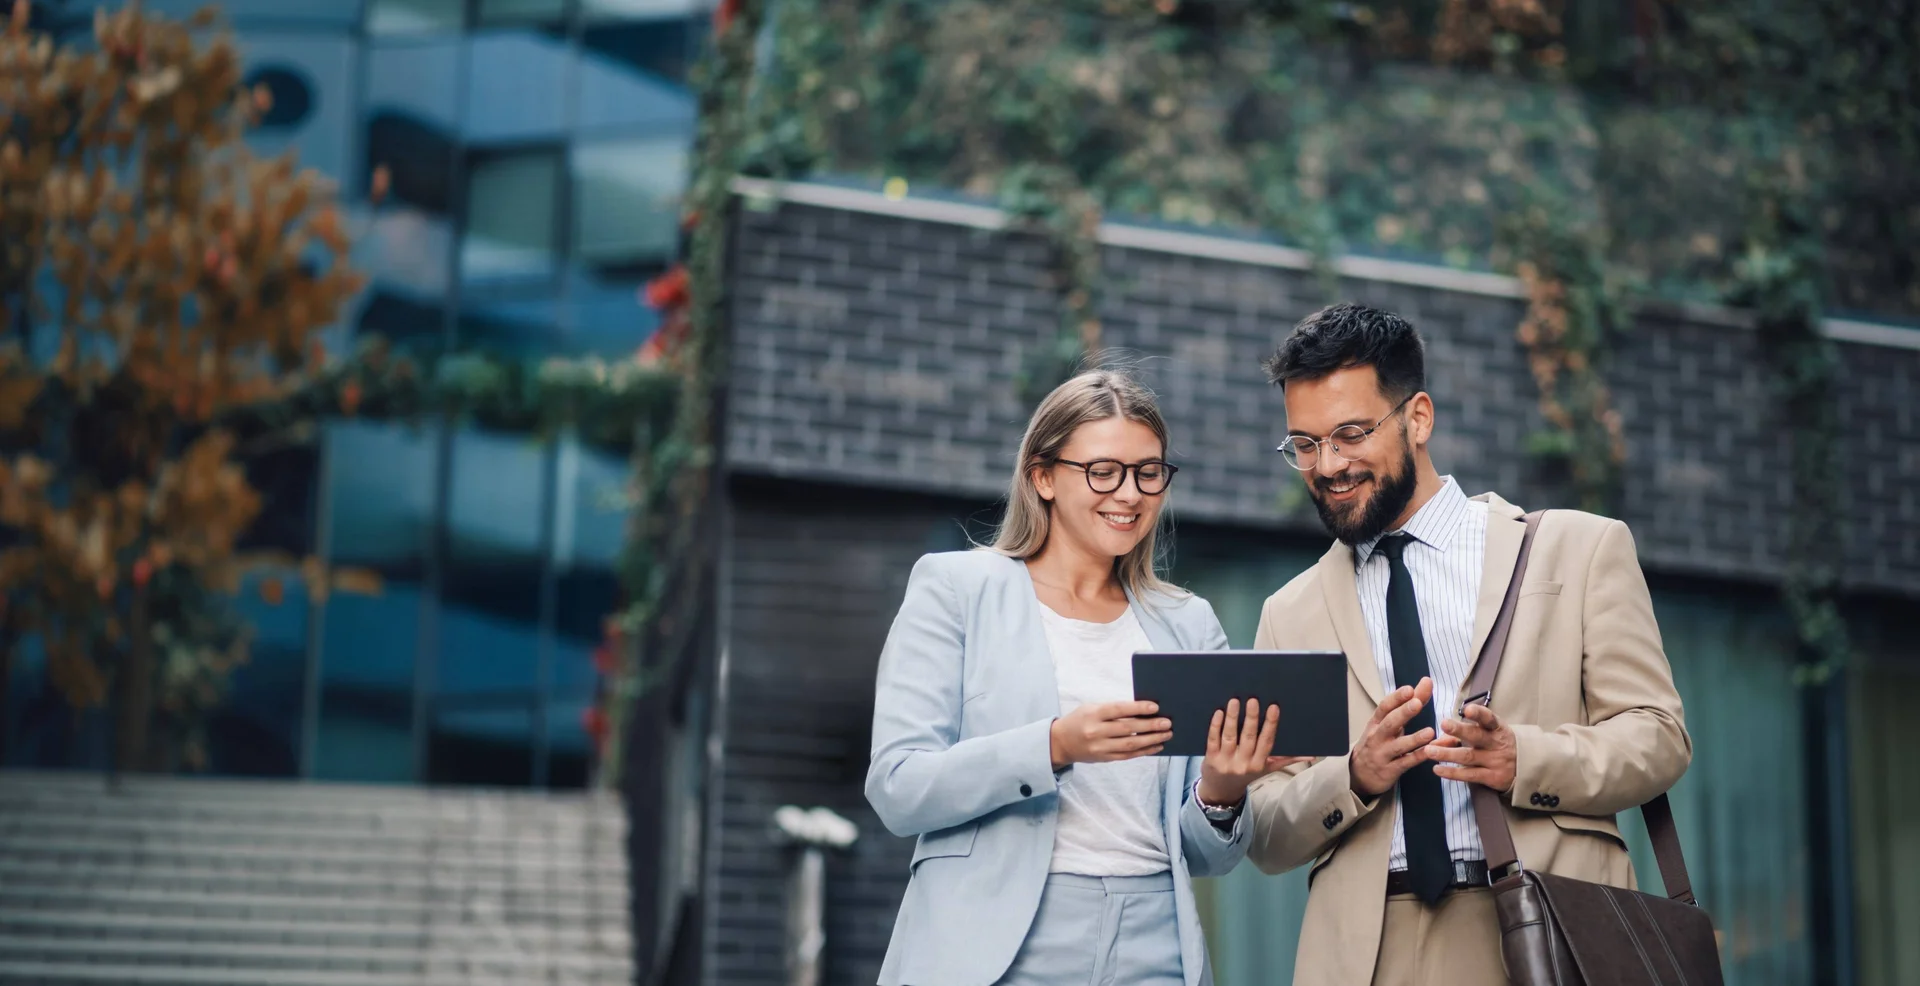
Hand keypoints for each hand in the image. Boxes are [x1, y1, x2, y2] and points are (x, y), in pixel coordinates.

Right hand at [1050, 701, 1170, 769]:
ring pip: (1130, 745)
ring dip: (1151, 740)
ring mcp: (1100, 747)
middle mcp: (1096, 731)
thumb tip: (1143, 711)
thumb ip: (1113, 710)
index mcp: (1092, 714)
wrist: (1061, 742)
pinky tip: (1156, 746)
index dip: (1138, 708)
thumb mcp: (1092, 708)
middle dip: (1150, 726)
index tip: (1155, 707)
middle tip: (1167, 723)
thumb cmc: (1080, 720)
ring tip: (1166, 735)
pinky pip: (1128, 756)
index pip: (1118, 710)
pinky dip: (1144, 751)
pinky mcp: (1104, 758)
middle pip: (1128, 729)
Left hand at [1196, 699, 1310, 806]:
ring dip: (1232, 718)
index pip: (1266, 742)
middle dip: (1252, 718)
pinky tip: (1219, 712)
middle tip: (1253, 700)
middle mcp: (1243, 763)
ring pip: (1230, 736)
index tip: (1273, 708)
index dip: (1270, 725)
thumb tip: (1312, 755)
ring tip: (1235, 701)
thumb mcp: (1267, 769)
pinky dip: (1215, 726)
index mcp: (1259, 764)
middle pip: (1248, 737)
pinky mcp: (1210, 758)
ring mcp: (1226, 761)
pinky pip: (1212, 740)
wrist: (1221, 791)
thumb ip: (1287, 760)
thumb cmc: (1246, 775)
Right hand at [1348, 677, 1436, 798]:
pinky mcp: (1391, 770)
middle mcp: (1377, 737)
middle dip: (1403, 712)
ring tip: (1430, 732)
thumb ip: (1409, 703)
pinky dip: (1418, 757)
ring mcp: (1383, 754)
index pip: (1384, 707)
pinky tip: (1430, 752)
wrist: (1359, 775)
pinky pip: (1406, 763)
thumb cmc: (1378, 743)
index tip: (1409, 689)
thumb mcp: (1387, 724)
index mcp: (1376, 723)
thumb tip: (1426, 682)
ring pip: (1398, 745)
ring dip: (1414, 738)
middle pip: (1389, 723)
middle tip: (1417, 702)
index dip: (1396, 698)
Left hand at [1425, 702, 1516, 791]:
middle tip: (1443, 724)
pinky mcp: (1492, 777)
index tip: (1467, 710)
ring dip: (1447, 754)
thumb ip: (1461, 734)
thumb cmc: (1497, 745)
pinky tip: (1437, 769)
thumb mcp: (1486, 734)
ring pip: (1468, 757)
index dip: (1479, 714)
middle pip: (1477, 736)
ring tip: (1429, 751)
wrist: (1524, 768)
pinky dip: (1452, 773)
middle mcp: (1496, 744)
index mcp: (1496, 728)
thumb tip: (1435, 740)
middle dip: (1459, 730)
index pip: (1489, 719)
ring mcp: (1495, 761)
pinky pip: (1469, 775)